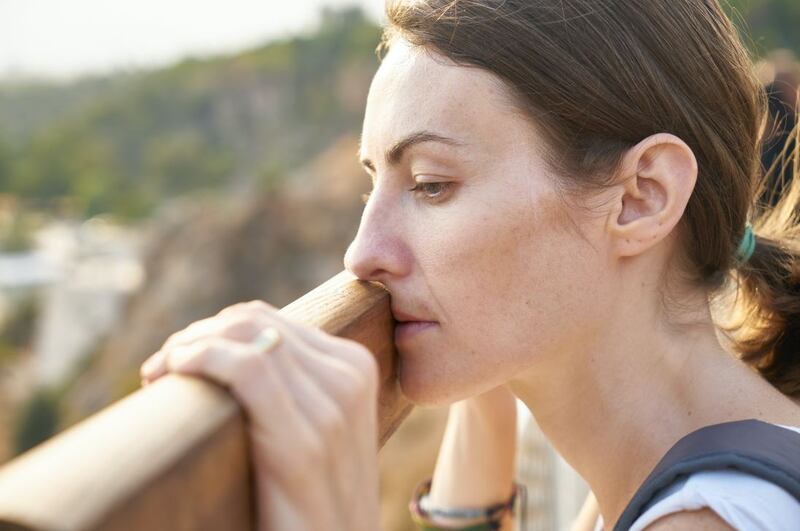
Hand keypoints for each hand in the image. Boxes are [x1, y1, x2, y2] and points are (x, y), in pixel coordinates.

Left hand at [139, 300, 380, 530]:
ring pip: (245, 334)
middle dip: (197, 335)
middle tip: (160, 371)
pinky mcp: (303, 443)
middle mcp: (349, 377)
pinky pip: (245, 367)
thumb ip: (295, 392)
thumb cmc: (313, 505)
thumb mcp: (317, 435)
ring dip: (188, 346)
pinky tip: (170, 375)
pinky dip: (199, 359)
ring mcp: (333, 407)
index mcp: (355, 370)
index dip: (215, 331)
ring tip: (158, 377)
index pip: (270, 322)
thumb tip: (228, 355)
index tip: (178, 362)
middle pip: (253, 321)